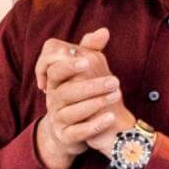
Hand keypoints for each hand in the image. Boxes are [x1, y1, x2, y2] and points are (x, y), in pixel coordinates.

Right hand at [33, 28, 128, 168]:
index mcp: (54, 81)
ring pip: (71, 112)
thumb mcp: (84, 72)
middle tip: (114, 80)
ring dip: (95, 103)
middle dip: (90, 85)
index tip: (85, 61)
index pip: (51, 68)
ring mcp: (57, 119)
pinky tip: (110, 118)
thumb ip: (91, 50)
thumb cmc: (78, 95)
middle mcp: (52, 99)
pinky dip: (94, 126)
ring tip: (116, 96)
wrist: (70, 130)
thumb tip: (103, 31)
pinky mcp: (66, 136)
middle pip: (65, 91)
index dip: (66, 65)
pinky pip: (77, 132)